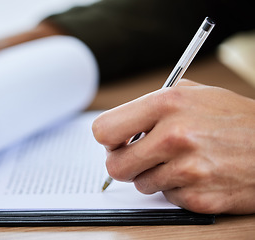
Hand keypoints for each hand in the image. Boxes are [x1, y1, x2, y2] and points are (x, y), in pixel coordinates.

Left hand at [92, 79, 254, 213]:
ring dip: (154, 176)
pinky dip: (176, 189)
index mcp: (167, 104)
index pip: (104, 130)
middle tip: (141, 158)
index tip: (117, 142)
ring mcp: (187, 169)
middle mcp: (174, 135)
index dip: (108, 140)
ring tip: (179, 162)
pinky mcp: (199, 197)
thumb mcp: (193, 93)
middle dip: (125, 163)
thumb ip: (151, 106)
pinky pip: (167, 197)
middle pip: (115, 165)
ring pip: (140, 184)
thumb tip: (118, 126)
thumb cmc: (234, 119)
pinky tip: (196, 175)